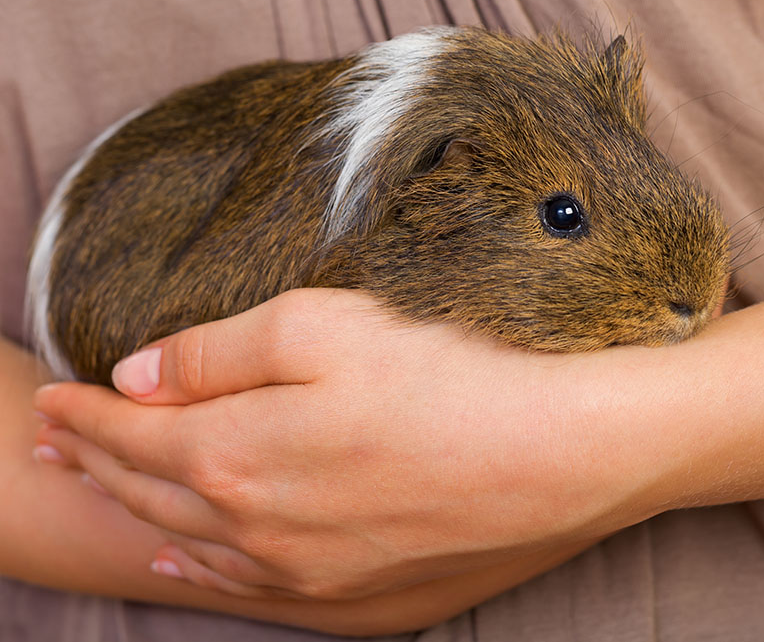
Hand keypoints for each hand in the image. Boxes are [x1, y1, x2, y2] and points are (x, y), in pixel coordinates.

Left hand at [33, 289, 653, 601]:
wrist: (557, 455)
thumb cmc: (446, 376)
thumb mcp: (320, 327)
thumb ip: (217, 351)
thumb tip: (140, 376)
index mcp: (240, 457)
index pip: (135, 434)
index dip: (86, 415)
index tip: (50, 398)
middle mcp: (260, 529)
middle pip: (153, 490)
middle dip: (93, 462)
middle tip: (51, 445)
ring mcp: (309, 571)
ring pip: (194, 541)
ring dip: (138, 510)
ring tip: (101, 491)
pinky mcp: (357, 592)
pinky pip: (249, 586)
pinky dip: (201, 564)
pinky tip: (184, 554)